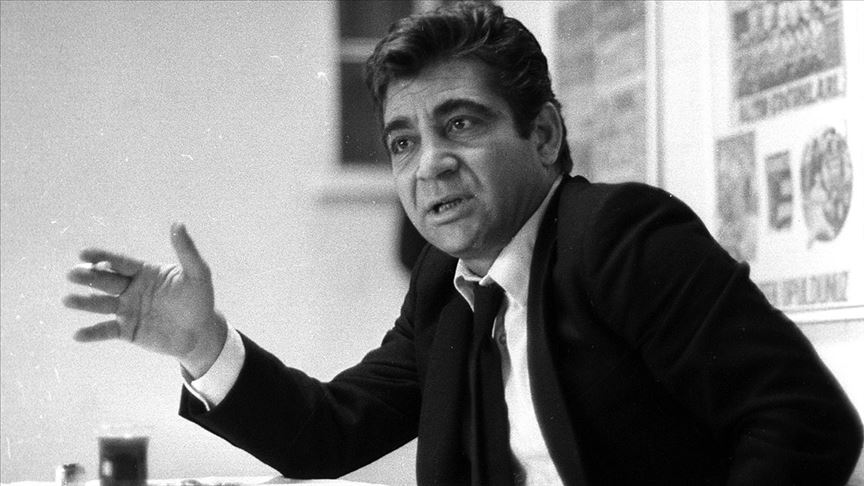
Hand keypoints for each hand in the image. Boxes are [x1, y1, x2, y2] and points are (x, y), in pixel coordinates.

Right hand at [63, 223, 226, 377]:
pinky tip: (77, 335)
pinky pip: (106, 330)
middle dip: (88, 277)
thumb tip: (178, 223)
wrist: (200, 332)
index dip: (102, 257)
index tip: (84, 253)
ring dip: (84, 302)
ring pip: (101, 304)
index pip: (119, 262)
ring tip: (67, 300)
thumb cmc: (199, 299)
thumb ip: (186, 250)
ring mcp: (127, 310)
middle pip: (105, 281)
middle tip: (72, 274)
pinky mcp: (127, 330)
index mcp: (143, 272)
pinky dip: (92, 333)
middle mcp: (131, 289)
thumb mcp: (197, 274)